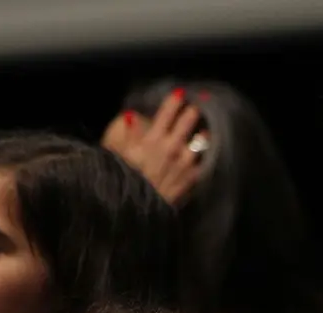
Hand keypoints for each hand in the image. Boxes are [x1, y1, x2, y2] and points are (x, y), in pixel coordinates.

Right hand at [101, 90, 204, 205]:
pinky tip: (204, 159)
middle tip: (196, 107)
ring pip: (199, 142)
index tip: (179, 93)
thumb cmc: (122, 180)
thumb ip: (127, 134)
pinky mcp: (190, 180)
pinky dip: (203, 160)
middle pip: (187, 122)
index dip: (174, 100)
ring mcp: (184, 164)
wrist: (136, 209)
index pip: (166, 112)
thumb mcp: (117, 155)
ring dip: (202, 136)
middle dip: (192, 112)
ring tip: (205, 132)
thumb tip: (131, 116)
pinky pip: (201, 165)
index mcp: (153, 139)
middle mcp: (171, 148)